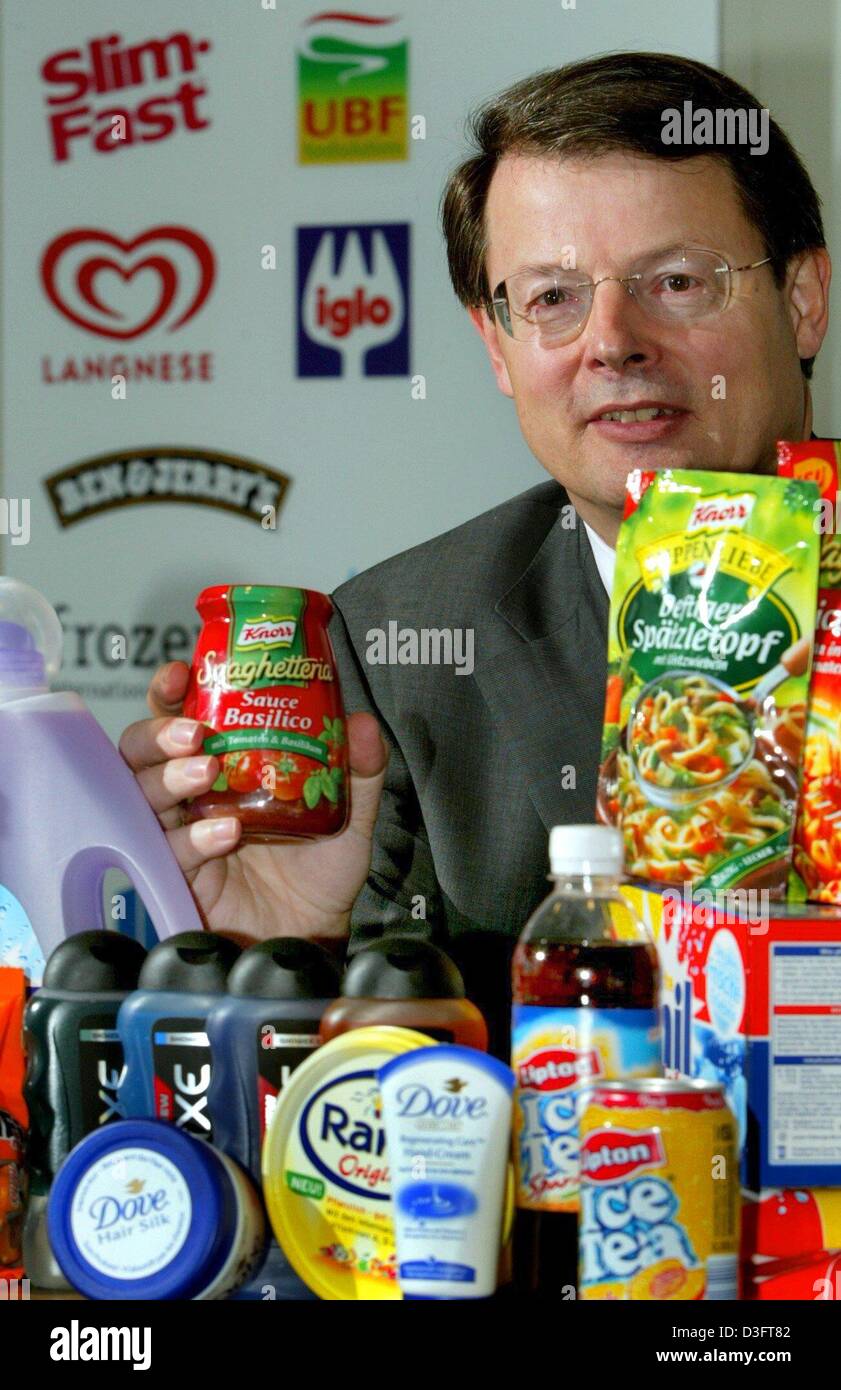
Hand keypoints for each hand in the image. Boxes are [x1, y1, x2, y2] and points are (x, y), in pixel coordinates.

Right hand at [119, 662, 387, 939]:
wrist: (314, 934)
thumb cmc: (320, 871)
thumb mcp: (348, 813)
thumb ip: (358, 770)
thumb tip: (362, 724)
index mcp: (224, 766)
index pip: (182, 718)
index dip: (172, 692)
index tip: (180, 674)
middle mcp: (193, 795)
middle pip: (142, 751)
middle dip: (158, 733)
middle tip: (193, 733)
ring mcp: (178, 834)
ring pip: (141, 794)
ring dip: (169, 777)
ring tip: (205, 773)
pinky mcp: (176, 876)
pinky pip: (167, 849)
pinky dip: (193, 838)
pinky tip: (224, 834)